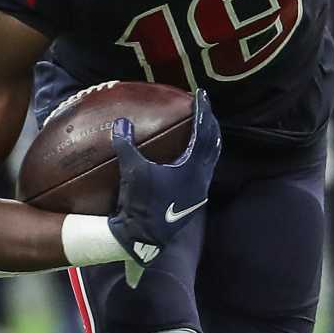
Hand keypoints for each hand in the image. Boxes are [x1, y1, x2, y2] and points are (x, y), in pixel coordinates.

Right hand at [107, 90, 221, 286]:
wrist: (143, 237)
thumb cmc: (140, 203)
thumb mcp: (131, 171)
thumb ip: (126, 144)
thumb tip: (120, 122)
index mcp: (192, 168)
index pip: (203, 132)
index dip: (203, 111)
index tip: (201, 95)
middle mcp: (201, 179)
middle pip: (213, 144)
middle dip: (210, 124)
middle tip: (204, 108)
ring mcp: (199, 191)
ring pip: (211, 159)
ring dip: (209, 141)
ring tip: (203, 128)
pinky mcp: (194, 200)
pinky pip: (203, 170)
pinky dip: (201, 156)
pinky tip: (190, 156)